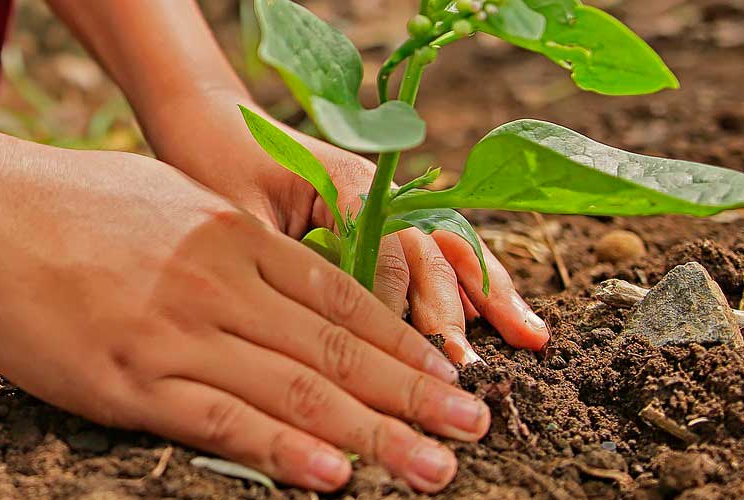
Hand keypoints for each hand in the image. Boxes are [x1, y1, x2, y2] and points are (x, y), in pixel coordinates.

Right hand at [0, 146, 489, 491]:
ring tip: (434, 466)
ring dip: (375, 434)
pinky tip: (331, 474)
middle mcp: (218, 284)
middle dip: (414, 395)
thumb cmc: (58, 202)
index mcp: (230, 236)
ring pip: (294, 391)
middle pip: (337, 350)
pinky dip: (281, 451)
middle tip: (473, 429)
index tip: (449, 376)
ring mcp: (175, 333)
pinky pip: (220, 421)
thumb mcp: (163, 198)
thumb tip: (269, 266)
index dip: (403, 343)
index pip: (340, 300)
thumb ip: (223, 239)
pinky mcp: (127, 379)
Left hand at [145, 98, 549, 362]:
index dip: (396, 306)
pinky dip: (473, 284)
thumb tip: (312, 329)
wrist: (212, 123)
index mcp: (348, 183)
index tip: (402, 358)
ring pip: (450, 250)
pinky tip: (503, 319)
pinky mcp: (386, 218)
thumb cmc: (215, 166)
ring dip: (489, 296)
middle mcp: (381, 190)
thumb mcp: (237, 216)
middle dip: (454, 312)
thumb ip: (281, 261)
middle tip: (469, 369)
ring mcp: (390, 201)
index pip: (387, 252)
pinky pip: (437, 251)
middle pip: (431, 253)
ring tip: (531, 339)